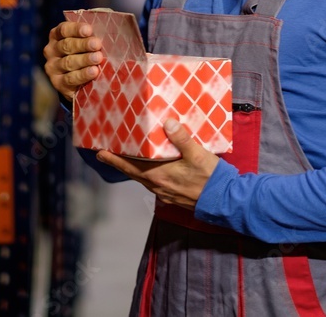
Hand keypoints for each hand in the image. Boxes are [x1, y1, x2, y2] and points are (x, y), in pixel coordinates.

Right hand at [43, 21, 103, 100]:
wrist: (79, 82)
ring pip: (68, 62)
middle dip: (83, 44)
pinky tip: (93, 72)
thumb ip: (92, 35)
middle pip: (66, 45)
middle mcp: (51, 50)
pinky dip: (83, 75)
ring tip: (98, 58)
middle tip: (97, 44)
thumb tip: (107, 26)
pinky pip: (70, 78)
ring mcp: (52, 67)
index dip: (76, 29)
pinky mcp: (57, 83)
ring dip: (84, 59)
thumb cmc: (86, 54)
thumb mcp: (87, 42)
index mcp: (57, 36)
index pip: (64, 29)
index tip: (89, 30)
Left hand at [96, 120, 219, 209]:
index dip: (114, 160)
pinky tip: (153, 167)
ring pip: (143, 179)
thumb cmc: (211, 178)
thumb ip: (181, 138)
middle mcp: (158, 186)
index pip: (129, 167)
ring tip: (128, 157)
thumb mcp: (197, 154)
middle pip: (133, 173)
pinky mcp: (174, 196)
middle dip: (120, 162)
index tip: (99, 153)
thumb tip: (167, 123)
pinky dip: (148, 174)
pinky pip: (154, 183)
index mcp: (159, 175)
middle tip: (107, 152)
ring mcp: (165, 193)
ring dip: (134, 168)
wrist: (226, 201)